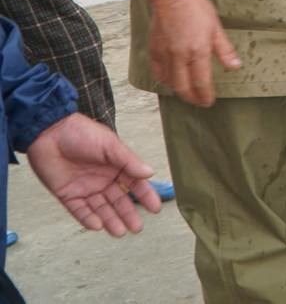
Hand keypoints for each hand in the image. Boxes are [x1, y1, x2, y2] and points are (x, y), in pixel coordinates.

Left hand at [25, 113, 160, 236]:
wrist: (50, 133)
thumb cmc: (82, 133)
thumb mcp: (110, 145)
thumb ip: (129, 161)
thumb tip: (150, 173)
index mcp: (117, 166)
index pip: (135, 184)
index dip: (145, 196)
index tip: (155, 208)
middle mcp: (103, 179)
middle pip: (118, 200)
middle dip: (128, 214)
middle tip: (137, 228)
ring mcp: (85, 188)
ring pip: (100, 208)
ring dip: (110, 220)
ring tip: (119, 233)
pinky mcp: (67, 194)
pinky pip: (79, 210)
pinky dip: (88, 218)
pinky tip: (97, 225)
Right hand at [147, 0, 241, 106]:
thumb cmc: (196, 8)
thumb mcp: (216, 28)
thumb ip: (224, 50)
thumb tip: (235, 67)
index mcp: (197, 51)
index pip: (201, 82)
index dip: (205, 95)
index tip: (209, 101)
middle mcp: (179, 56)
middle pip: (184, 87)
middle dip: (192, 98)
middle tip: (200, 102)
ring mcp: (164, 53)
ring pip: (169, 82)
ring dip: (179, 90)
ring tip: (188, 93)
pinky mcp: (153, 50)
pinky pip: (157, 72)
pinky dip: (164, 80)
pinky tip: (171, 80)